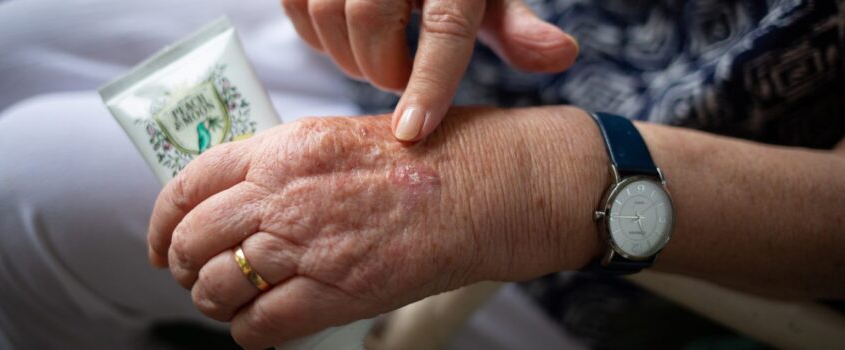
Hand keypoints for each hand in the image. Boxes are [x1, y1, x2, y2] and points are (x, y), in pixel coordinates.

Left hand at [147, 107, 604, 347]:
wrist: (479, 188)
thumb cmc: (420, 158)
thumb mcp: (336, 138)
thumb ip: (279, 166)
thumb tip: (233, 199)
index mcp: (282, 149)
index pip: (187, 185)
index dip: (163, 221)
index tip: (163, 242)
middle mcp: (283, 195)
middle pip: (193, 239)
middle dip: (185, 265)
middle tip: (198, 274)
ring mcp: (306, 246)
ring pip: (218, 287)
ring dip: (216, 300)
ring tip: (235, 299)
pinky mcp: (334, 294)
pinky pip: (259, 327)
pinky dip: (249, 331)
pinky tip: (265, 322)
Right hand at [281, 0, 578, 140]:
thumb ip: (514, 28)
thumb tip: (563, 56)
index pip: (445, 25)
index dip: (428, 83)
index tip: (411, 134)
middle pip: (371, 23)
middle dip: (382, 68)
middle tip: (400, 80)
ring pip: (327, 16)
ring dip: (348, 54)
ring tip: (376, 55)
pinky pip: (298, 8)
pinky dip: (318, 34)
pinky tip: (345, 35)